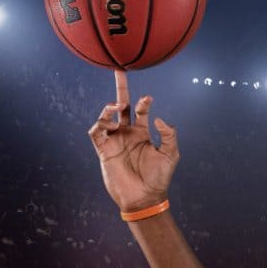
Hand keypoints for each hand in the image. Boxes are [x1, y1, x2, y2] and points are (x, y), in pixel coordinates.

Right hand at [88, 69, 179, 212]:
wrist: (144, 198)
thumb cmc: (159, 178)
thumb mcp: (171, 154)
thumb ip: (169, 135)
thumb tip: (159, 118)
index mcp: (142, 133)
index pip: (139, 110)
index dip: (143, 102)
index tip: (147, 99)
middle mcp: (127, 134)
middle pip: (121, 106)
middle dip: (120, 88)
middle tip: (119, 69)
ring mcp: (114, 141)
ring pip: (105, 117)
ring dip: (109, 109)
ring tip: (117, 107)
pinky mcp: (104, 151)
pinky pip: (95, 132)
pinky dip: (99, 124)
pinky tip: (109, 123)